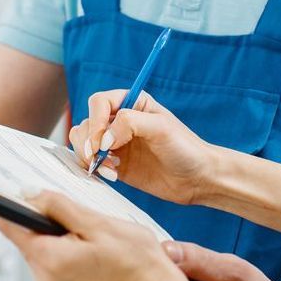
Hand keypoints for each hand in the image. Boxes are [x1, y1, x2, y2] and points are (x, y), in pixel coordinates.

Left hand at [0, 191, 237, 280]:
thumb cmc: (137, 259)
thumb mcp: (97, 222)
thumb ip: (59, 207)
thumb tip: (29, 193)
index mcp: (50, 260)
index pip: (11, 227)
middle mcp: (46, 278)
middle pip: (24, 236)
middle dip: (30, 212)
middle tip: (40, 189)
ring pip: (38, 245)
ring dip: (47, 227)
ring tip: (69, 211)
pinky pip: (50, 257)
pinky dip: (57, 241)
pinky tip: (77, 231)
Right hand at [68, 90, 216, 203]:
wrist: (197, 178)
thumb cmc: (185, 148)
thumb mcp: (161, 127)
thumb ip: (129, 123)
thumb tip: (103, 138)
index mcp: (132, 102)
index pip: (99, 102)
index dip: (95, 120)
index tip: (101, 142)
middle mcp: (121, 120)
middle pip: (86, 122)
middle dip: (88, 141)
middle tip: (99, 157)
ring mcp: (116, 143)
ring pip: (83, 142)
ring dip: (88, 156)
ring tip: (108, 168)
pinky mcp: (115, 164)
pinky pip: (91, 162)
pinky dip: (94, 168)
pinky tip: (112, 175)